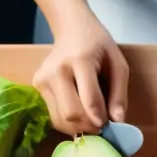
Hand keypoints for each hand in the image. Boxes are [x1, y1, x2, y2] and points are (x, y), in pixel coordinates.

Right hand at [33, 12, 127, 133]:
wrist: (72, 28)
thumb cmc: (98, 46)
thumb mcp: (118, 64)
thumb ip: (119, 94)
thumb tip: (118, 122)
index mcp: (79, 60)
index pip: (90, 100)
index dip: (101, 119)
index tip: (110, 125)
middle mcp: (56, 70)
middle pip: (71, 114)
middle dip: (89, 126)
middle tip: (102, 126)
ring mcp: (43, 79)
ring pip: (60, 119)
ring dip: (79, 128)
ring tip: (91, 120)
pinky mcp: (37, 85)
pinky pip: (54, 115)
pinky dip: (69, 122)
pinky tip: (79, 113)